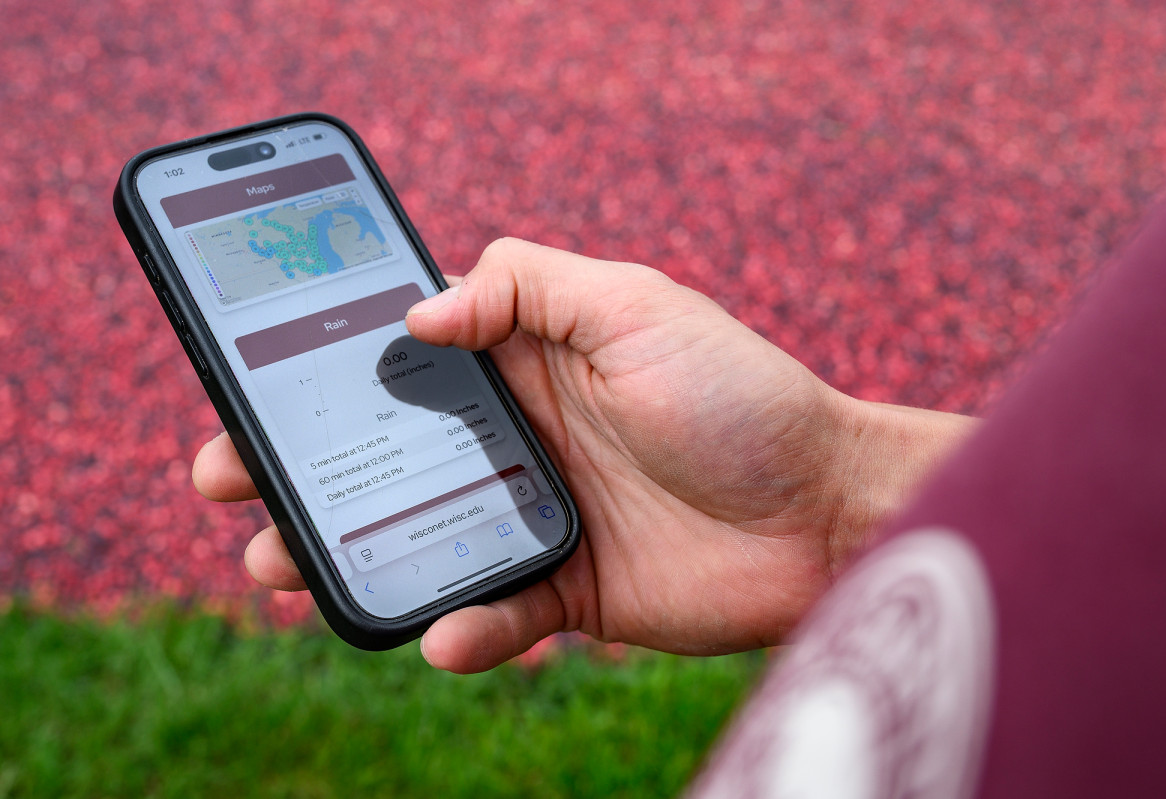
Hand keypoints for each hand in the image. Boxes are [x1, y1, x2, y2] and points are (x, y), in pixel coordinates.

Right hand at [194, 238, 972, 671]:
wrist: (825, 510)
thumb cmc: (740, 395)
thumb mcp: (636, 306)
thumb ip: (528, 289)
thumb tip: (419, 310)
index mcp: (527, 362)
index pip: (403, 364)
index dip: (325, 377)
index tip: (251, 389)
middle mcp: (522, 437)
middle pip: (387, 456)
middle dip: (303, 468)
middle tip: (230, 481)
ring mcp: (539, 516)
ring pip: (418, 536)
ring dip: (346, 551)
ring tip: (284, 565)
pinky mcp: (569, 591)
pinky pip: (495, 613)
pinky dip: (464, 625)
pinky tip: (446, 630)